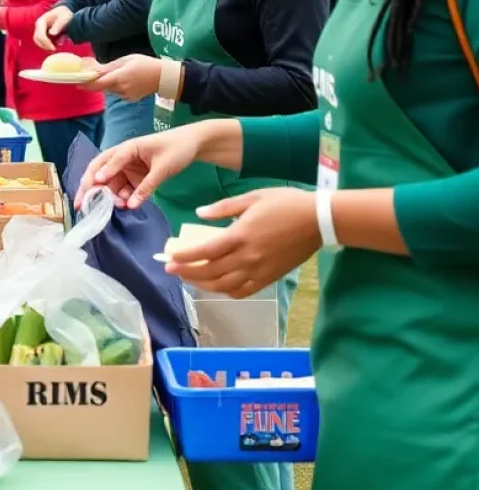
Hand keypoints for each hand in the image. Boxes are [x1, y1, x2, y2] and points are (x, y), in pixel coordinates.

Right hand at [34, 6, 73, 50]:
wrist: (64, 12)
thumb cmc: (64, 14)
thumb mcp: (64, 18)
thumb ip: (58, 25)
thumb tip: (51, 34)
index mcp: (41, 21)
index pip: (40, 35)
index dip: (46, 43)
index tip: (54, 48)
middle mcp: (38, 26)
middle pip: (37, 39)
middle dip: (45, 46)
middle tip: (55, 49)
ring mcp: (39, 30)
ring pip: (38, 42)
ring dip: (46, 47)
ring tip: (56, 48)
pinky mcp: (42, 33)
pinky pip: (42, 42)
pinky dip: (47, 45)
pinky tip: (56, 45)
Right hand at [74, 124, 205, 209]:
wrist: (193, 145)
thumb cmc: (177, 149)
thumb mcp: (162, 168)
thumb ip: (146, 186)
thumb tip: (129, 205)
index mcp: (127, 148)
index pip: (107, 162)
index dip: (98, 176)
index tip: (91, 191)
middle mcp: (122, 159)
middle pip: (100, 173)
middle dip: (90, 189)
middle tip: (81, 206)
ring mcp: (128, 169)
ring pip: (111, 185)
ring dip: (110, 197)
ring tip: (119, 207)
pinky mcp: (135, 178)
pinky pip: (123, 191)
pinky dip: (122, 199)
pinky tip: (128, 205)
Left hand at [85, 54, 161, 99]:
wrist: (163, 77)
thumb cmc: (145, 64)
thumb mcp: (125, 60)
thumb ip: (108, 67)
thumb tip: (91, 69)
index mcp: (118, 78)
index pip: (96, 84)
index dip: (85, 84)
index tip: (77, 81)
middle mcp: (120, 90)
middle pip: (102, 87)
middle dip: (97, 81)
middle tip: (94, 72)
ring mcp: (125, 96)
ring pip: (110, 90)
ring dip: (108, 83)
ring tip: (119, 73)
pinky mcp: (130, 99)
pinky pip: (118, 93)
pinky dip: (117, 87)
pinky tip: (127, 80)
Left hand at [165, 189, 320, 297]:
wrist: (318, 220)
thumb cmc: (284, 203)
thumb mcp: (251, 198)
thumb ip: (223, 208)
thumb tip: (199, 214)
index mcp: (240, 235)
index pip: (205, 252)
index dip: (185, 258)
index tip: (170, 259)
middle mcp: (247, 257)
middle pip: (210, 272)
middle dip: (187, 273)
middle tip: (171, 270)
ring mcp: (259, 270)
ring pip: (224, 286)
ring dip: (203, 284)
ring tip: (189, 278)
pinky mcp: (270, 278)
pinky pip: (244, 291)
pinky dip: (226, 291)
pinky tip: (218, 285)